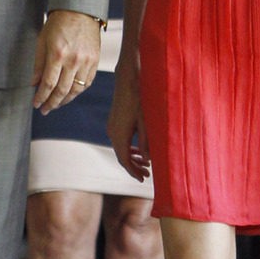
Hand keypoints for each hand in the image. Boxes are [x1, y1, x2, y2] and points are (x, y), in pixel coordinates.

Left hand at [31, 9, 101, 113]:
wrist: (81, 11)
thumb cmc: (59, 23)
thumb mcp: (42, 40)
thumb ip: (39, 64)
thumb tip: (34, 83)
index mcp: (58, 54)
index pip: (48, 84)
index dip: (41, 97)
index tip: (36, 103)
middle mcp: (73, 60)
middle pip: (62, 90)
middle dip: (51, 103)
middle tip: (44, 109)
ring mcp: (86, 62)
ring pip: (76, 90)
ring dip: (64, 100)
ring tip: (56, 104)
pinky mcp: (95, 62)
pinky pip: (87, 83)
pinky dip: (77, 92)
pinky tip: (70, 94)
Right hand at [106, 61, 150, 180]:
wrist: (128, 79)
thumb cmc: (140, 98)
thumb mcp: (146, 121)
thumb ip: (146, 142)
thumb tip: (147, 160)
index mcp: (119, 134)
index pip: (124, 160)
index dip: (133, 171)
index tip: (143, 179)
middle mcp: (112, 132)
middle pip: (121, 157)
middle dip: (134, 167)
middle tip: (147, 175)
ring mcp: (111, 127)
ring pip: (120, 149)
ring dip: (132, 158)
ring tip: (145, 165)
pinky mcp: (114, 122)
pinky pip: (120, 141)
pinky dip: (129, 149)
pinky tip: (139, 151)